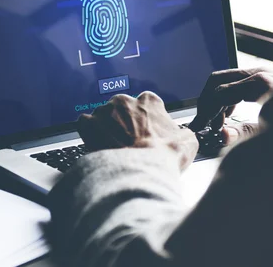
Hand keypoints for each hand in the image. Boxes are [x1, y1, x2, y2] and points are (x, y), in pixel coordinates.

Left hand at [77, 93, 198, 169]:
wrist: (140, 170)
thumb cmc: (164, 157)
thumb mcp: (187, 142)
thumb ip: (181, 132)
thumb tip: (181, 136)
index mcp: (149, 102)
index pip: (147, 104)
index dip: (147, 119)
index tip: (146, 131)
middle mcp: (125, 101)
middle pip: (122, 109)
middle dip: (124, 123)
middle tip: (128, 142)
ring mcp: (105, 110)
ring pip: (104, 116)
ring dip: (106, 129)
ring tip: (112, 148)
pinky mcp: (88, 123)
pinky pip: (85, 124)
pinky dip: (89, 133)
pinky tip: (96, 145)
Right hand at [189, 68, 272, 137]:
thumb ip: (248, 133)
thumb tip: (224, 135)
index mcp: (262, 84)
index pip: (220, 92)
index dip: (207, 110)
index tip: (200, 125)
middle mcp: (259, 73)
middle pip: (217, 80)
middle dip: (206, 102)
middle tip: (203, 121)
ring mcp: (261, 73)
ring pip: (223, 79)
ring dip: (214, 99)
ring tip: (216, 123)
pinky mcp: (263, 77)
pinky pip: (234, 82)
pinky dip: (225, 97)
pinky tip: (227, 115)